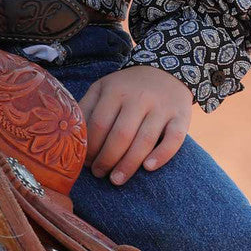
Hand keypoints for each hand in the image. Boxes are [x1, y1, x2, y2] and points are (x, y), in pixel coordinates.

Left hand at [76, 65, 191, 184]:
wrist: (166, 71)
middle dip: (107, 159)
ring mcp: (161, 107)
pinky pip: (174, 139)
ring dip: (129, 164)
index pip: (99, 123)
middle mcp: (139, 97)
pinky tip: (148, 168)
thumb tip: (69, 134)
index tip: (85, 163)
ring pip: (144, 140)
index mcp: (115, 90)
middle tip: (99, 174)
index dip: (91, 147)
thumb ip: (87, 106)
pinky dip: (162, 155)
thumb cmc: (127, 87)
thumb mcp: (104, 87)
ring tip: (116, 180)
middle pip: (121, 134)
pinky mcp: (181, 116)